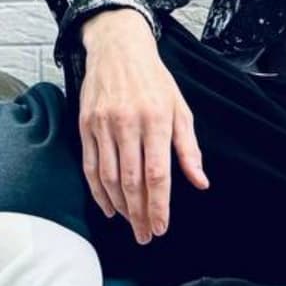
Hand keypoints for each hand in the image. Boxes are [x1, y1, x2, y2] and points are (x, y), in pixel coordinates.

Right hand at [78, 8, 208, 243]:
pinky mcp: (85, 126)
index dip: (159, 205)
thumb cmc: (156, 81)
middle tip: (147, 236)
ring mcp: (103, 125)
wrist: (120, 50)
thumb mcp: (180, 108)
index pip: (158, 173)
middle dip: (140, 214)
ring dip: (121, 207)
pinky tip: (110, 207)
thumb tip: (201, 181)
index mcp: (157, 119)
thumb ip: (189, 148)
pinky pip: (90, 167)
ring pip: (109, 178)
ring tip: (132, 225)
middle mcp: (128, 124)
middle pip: (133, 182)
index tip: (162, 227)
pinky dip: (98, 192)